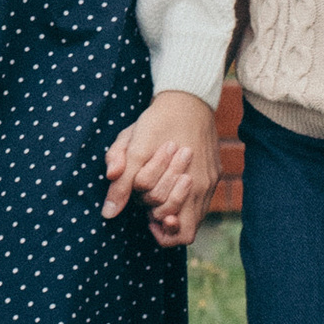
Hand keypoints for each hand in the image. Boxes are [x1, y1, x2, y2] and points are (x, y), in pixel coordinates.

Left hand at [102, 90, 219, 249]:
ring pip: (193, 222)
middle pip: (178, 220)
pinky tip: (169, 193)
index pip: (165, 216)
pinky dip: (184, 208)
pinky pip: (201, 209)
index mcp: (179, 174)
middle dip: (157, 210)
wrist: (187, 101)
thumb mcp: (132, 147)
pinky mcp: (214, 178)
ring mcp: (209, 182)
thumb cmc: (156, 122)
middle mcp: (199, 183)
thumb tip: (109, 213)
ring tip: (157, 197)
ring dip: (172, 213)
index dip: (151, 219)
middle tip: (147, 195)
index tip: (142, 208)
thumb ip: (121, 182)